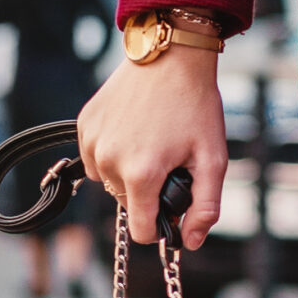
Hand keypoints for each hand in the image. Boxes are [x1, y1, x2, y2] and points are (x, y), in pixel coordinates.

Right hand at [78, 49, 227, 248]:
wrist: (170, 54)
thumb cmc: (196, 106)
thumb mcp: (213, 159)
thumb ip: (205, 208)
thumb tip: (189, 243)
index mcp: (141, 174)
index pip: (141, 231)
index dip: (161, 226)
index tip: (173, 206)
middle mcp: (109, 162)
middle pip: (128, 205)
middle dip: (149, 193)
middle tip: (169, 160)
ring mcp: (92, 143)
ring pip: (110, 182)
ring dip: (129, 173)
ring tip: (152, 142)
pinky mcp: (84, 126)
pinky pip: (95, 158)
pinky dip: (113, 153)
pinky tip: (134, 130)